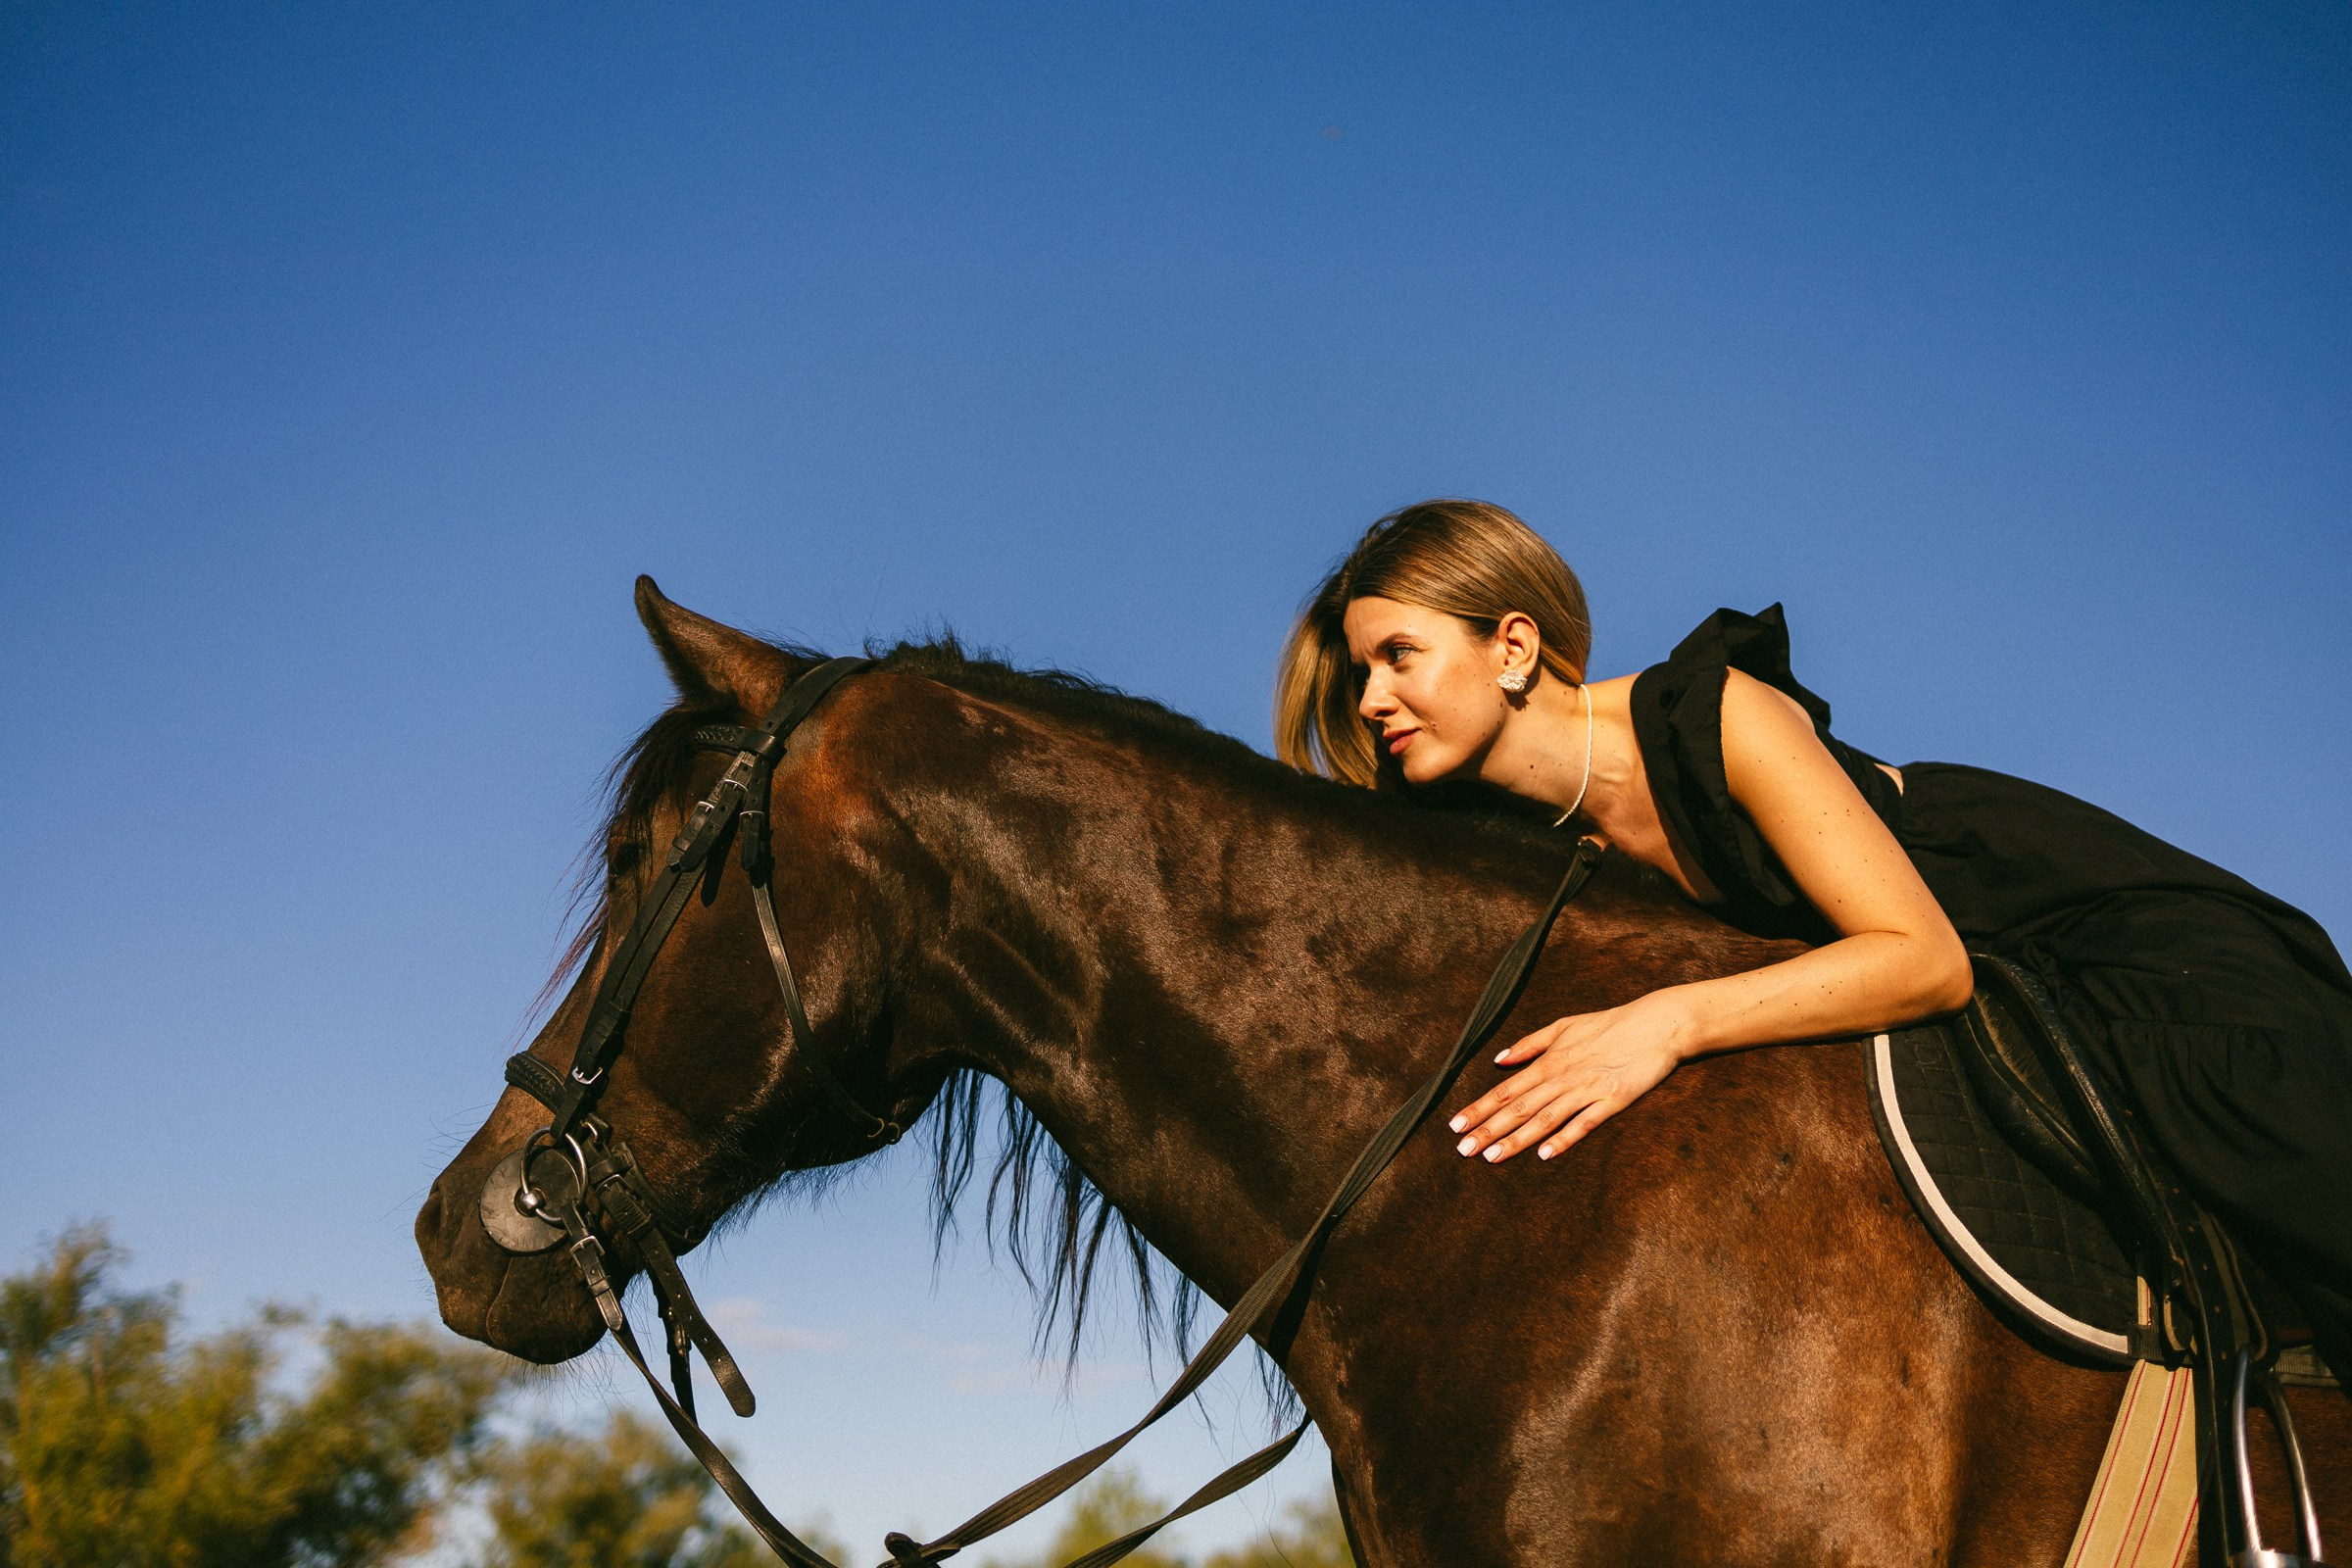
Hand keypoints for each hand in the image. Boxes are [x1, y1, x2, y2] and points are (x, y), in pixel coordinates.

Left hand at [1447, 990, 1695, 1162]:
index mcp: (1549, 1060)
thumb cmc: (1609, 1025)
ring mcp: (1588, 1089)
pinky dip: (1565, 1138)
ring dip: (1517, 1139)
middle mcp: (1563, 1076)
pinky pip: (1585, 1123)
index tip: (1456, 1126)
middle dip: (1488, 1129)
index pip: (1507, 1089)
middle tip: (1463, 1150)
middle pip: (1520, 1107)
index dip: (1480, 1108)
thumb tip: (1499, 1059)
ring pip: (1545, 1118)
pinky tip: (1545, 1155)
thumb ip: (1530, 1044)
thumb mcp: (1564, 1026)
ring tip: (1492, 1157)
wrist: (1657, 1024)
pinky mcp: (1613, 1100)